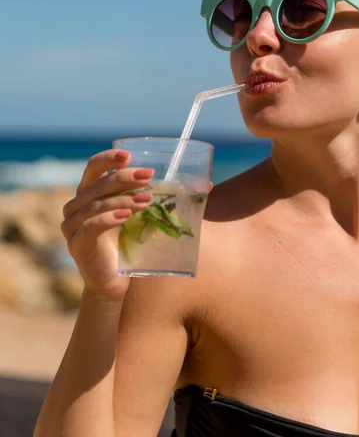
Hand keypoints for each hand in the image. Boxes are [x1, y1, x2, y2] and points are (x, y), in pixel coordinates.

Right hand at [61, 149, 153, 300]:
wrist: (116, 281)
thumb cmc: (131, 244)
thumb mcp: (144, 215)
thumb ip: (164, 197)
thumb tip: (208, 185)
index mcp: (89, 192)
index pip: (93, 167)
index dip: (109, 158)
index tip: (130, 156)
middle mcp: (76, 205)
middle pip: (98, 183)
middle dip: (124, 177)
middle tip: (148, 176)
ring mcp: (72, 224)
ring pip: (97, 204)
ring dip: (124, 199)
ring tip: (147, 200)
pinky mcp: (76, 243)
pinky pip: (91, 225)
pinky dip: (109, 218)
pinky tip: (126, 216)